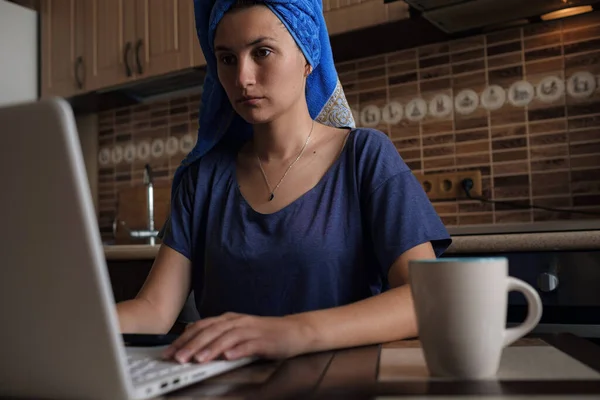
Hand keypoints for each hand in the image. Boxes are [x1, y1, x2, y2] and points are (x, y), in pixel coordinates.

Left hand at [161, 312, 312, 363]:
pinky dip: (237, 350)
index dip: (184, 339)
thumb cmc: (266, 334)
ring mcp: (251, 330)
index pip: (201, 327)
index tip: (169, 352)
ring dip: (211, 348)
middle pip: (211, 332)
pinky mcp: (264, 340)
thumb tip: (192, 336)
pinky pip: (248, 345)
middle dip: (192, 345)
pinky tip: (227, 357)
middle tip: (178, 358)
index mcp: (229, 319)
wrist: (295, 331)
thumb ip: (218, 333)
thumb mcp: (238, 331)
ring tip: (198, 359)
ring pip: (226, 338)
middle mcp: (238, 322)